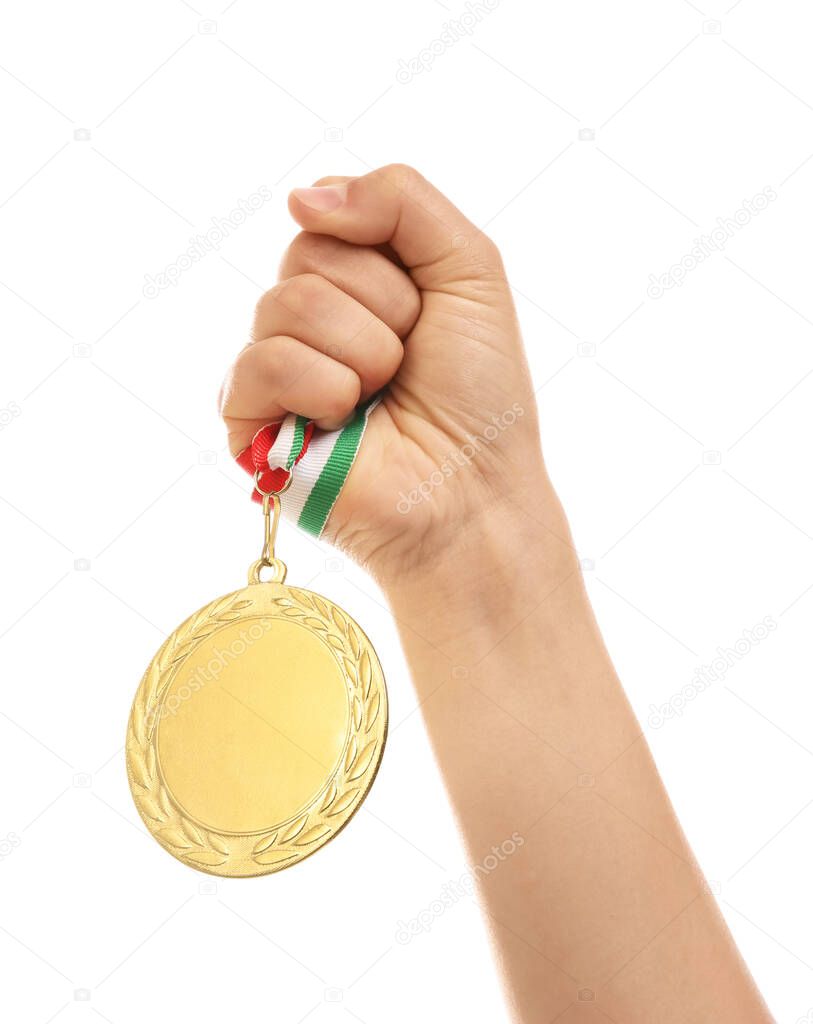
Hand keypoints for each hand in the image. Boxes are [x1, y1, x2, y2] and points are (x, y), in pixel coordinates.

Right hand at [220, 164, 551, 579]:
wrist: (472, 490)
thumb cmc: (478, 395)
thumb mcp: (470, 268)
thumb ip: (400, 199)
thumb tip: (300, 196)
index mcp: (354, 282)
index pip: (331, 215)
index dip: (391, 260)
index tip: (426, 312)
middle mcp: (309, 320)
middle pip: (308, 252)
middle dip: (384, 307)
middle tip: (407, 364)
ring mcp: (277, 369)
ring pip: (287, 303)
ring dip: (363, 352)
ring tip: (380, 397)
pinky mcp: (250, 422)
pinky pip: (259, 362)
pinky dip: (320, 388)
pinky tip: (342, 422)